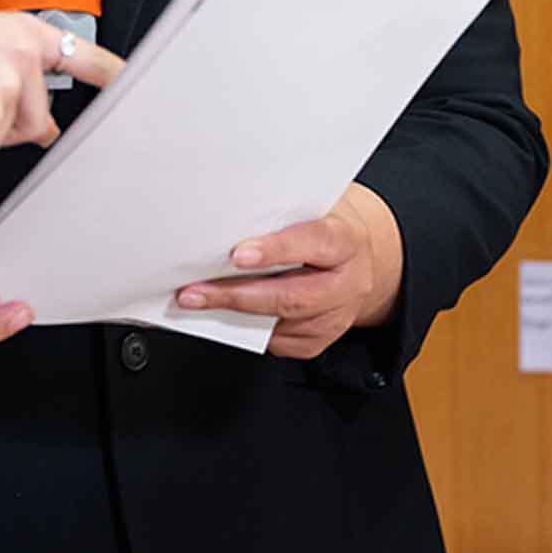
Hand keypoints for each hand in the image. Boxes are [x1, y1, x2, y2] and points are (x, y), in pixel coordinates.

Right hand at [0, 12, 119, 165]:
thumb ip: (11, 71)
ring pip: (12, 137)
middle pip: (40, 118)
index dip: (111, 75)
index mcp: (18, 30)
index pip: (81, 55)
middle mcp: (20, 53)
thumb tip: (43, 123)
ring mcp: (7, 84)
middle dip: (3, 122)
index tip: (135, 86)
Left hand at [173, 182, 404, 360]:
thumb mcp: (310, 211)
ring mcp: (336, 315)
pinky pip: (280, 341)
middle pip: (292, 296)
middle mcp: (347, 282)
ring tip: (197, 302)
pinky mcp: (321, 339)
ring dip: (234, 314)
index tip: (238, 255)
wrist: (355, 257)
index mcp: (345, 241)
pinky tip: (224, 316)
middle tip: (196, 291)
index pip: (313, 242)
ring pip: (282, 322)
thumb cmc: (321, 228)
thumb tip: (228, 225)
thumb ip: (279, 218)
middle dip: (238, 294)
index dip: (276, 249)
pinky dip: (247, 329)